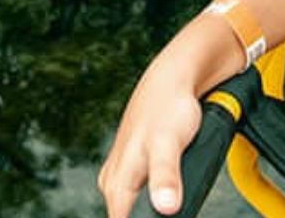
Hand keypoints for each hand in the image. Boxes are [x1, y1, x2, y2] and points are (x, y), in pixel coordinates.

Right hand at [99, 62, 202, 217]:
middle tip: (171, 202)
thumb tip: (165, 208)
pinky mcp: (133, 167)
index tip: (165, 211)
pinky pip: (139, 193)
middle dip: (149, 217)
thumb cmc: (169, 109)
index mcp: (116, 183)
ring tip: (170, 195)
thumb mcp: (169, 145)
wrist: (171, 80)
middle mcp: (113, 181)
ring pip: (133, 207)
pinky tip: (169, 189)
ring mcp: (122, 173)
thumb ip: (166, 177)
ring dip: (150, 209)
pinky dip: (153, 196)